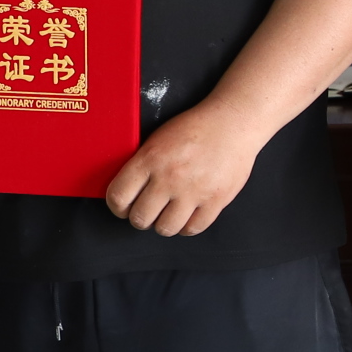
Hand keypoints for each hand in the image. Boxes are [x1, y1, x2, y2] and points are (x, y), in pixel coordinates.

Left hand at [103, 105, 266, 236]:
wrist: (233, 123)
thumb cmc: (196, 128)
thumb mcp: (158, 139)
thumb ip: (142, 164)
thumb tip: (128, 190)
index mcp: (151, 159)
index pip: (118, 197)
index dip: (117, 208)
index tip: (123, 208)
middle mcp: (170, 178)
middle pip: (140, 218)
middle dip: (141, 218)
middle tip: (147, 212)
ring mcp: (194, 191)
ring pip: (166, 228)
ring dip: (164, 224)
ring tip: (168, 214)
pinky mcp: (216, 200)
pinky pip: (194, 228)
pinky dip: (187, 226)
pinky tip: (187, 216)